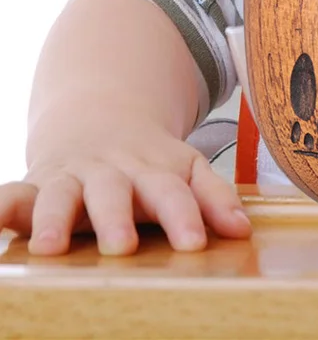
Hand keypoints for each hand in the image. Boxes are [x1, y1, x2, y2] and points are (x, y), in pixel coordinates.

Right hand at [0, 110, 250, 254]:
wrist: (100, 119)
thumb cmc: (149, 161)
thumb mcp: (187, 168)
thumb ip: (214, 197)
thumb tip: (243, 231)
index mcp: (152, 170)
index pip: (172, 192)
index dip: (185, 216)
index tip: (195, 244)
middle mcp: (109, 174)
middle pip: (114, 193)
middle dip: (117, 218)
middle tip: (123, 247)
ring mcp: (69, 179)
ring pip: (60, 195)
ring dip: (55, 219)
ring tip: (50, 248)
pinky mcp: (34, 187)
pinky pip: (9, 196)